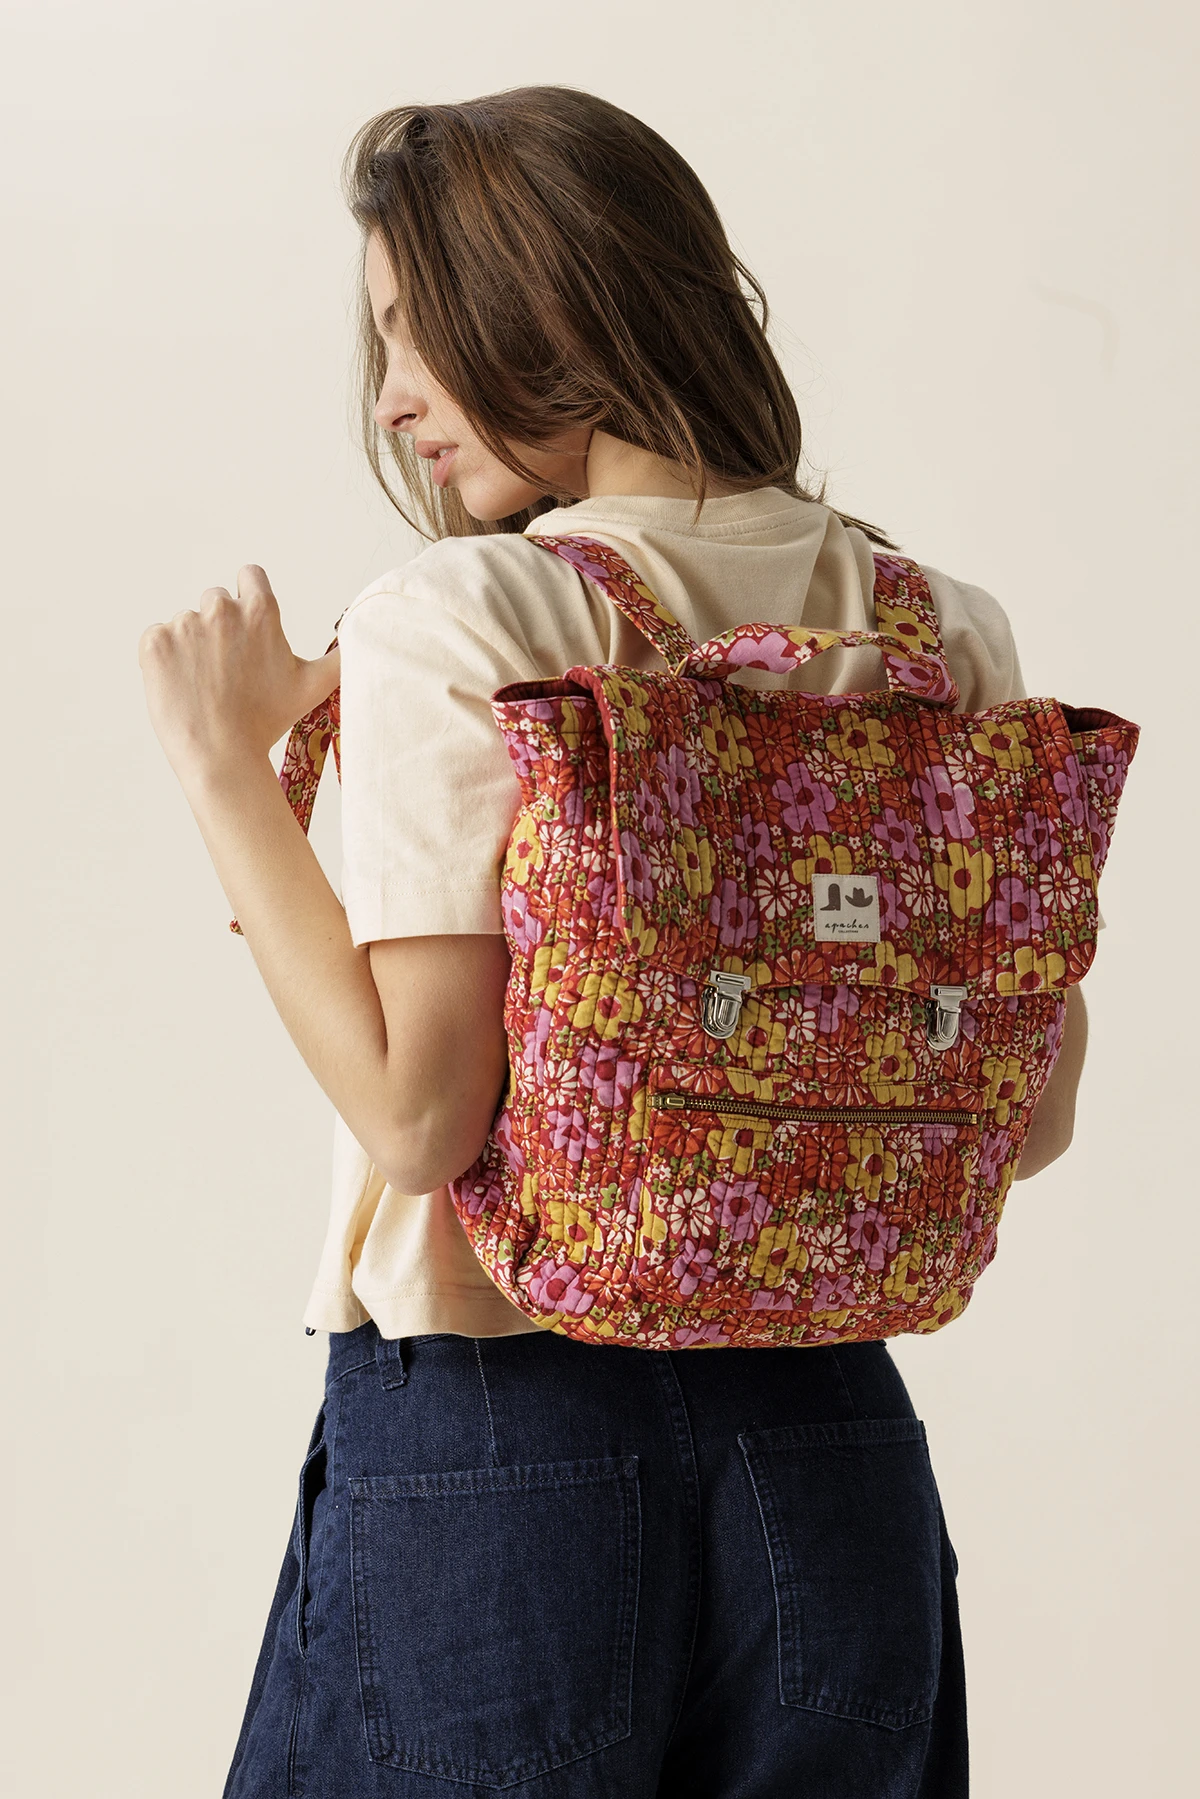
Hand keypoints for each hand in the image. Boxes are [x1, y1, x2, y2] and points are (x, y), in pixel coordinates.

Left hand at [138, 564, 338, 781]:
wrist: (221, 756)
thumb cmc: (268, 721)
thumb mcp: (315, 685)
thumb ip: (340, 656)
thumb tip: (365, 637)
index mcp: (259, 611)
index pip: (250, 577)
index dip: (249, 601)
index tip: (247, 631)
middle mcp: (220, 609)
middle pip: (216, 602)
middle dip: (220, 629)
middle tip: (228, 672)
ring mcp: (183, 625)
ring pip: (186, 625)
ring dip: (192, 649)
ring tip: (205, 686)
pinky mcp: (154, 644)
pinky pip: (157, 640)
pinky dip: (165, 661)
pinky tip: (182, 687)